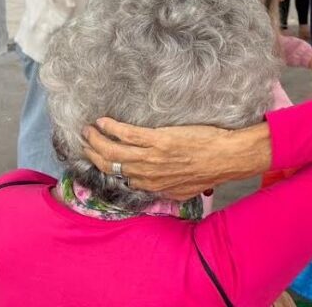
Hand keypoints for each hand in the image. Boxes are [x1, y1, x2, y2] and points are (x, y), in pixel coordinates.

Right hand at [81, 117, 270, 199]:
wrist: (226, 158)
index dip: (106, 169)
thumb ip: (168, 191)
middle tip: (85, 142)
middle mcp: (146, 174)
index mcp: (152, 186)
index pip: (121, 179)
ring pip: (112, 151)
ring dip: (95, 140)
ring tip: (88, 130)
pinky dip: (111, 127)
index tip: (99, 159)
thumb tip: (160, 190)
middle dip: (93, 153)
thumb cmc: (210, 172)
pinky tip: (102, 121)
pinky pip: (126, 134)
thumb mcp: (185, 191)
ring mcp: (150, 157)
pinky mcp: (157, 140)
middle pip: (109, 165)